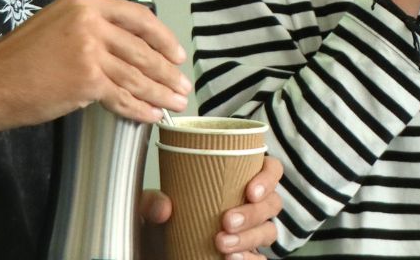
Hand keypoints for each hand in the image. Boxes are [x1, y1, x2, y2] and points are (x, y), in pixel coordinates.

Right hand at [0, 0, 190, 130]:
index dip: (163, 38)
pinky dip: (139, 108)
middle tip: (182, 86)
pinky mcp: (86, 80)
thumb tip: (127, 48)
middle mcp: (90, 21)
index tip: (177, 54)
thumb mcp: (57, 25)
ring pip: (137, 74)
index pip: (138, 17)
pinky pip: (122, 96)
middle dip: (167, 72)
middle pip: (142, 48)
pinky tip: (151, 115)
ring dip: (160, 92)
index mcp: (85, 2)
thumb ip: (91, 28)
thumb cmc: (16, 58)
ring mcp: (90, 50)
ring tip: (175, 103)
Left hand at [139, 156, 284, 259]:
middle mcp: (246, 204)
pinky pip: (260, 258)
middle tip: (227, 221)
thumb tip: (164, 207)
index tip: (250, 190)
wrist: (153, 253)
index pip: (269, 169)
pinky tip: (231, 259)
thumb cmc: (159, 223)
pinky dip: (250, 259)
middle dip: (252, 213)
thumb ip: (150, 202)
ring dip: (249, 238)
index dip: (268, 177)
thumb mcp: (148, 207)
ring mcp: (248, 232)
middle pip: (271, 203)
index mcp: (233, 180)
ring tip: (222, 245)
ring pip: (268, 231)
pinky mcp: (244, 255)